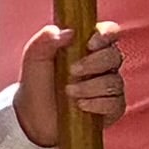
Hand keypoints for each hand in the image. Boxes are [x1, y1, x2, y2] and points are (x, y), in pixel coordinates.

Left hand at [17, 23, 128, 148]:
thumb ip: (44, 40)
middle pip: (114, 56)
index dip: (106, 34)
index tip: (90, 43)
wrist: (33, 117)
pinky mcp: (112, 108)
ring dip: (91, 86)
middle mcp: (103, 65)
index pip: (109, 32)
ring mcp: (109, 87)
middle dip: (94, 63)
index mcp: (88, 47)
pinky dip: (97, 103)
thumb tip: (66, 31)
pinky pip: (116, 103)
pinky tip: (80, 105)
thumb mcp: (34, 59)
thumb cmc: (37, 83)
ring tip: (69, 91)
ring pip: (115, 81)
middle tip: (72, 71)